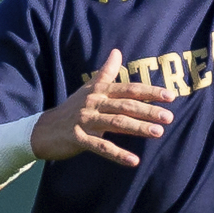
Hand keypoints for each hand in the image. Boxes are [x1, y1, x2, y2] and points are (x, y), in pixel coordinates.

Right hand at [36, 50, 175, 168]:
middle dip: (148, 110)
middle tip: (169, 117)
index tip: (170, 96)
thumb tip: (117, 51)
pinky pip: (100, 147)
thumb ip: (105, 72)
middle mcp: (93, 103)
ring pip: (116, 124)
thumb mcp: (89, 89)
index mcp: (99, 92)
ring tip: (158, 133)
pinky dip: (118, 154)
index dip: (149, 92)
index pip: (128, 90)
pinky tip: (134, 161)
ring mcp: (85, 121)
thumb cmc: (72, 108)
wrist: (43, 129)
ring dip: (138, 128)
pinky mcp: (78, 138)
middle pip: (125, 106)